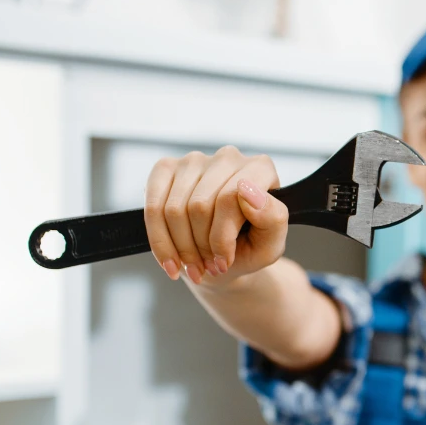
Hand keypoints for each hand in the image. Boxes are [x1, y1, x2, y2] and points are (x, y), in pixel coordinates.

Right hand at [144, 146, 287, 286]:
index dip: (223, 237)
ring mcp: (194, 160)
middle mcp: (227, 157)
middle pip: (200, 205)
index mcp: (260, 168)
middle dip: (202, 246)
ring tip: (195, 266)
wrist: (222, 259)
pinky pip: (153, 208)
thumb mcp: (270, 245)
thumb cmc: (250, 248)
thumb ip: (272, 219)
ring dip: (182, 248)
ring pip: (175, 209)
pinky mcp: (165, 169)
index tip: (225, 261)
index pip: (230, 197)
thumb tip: (248, 191)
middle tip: (210, 266)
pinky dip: (161, 242)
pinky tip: (172, 261)